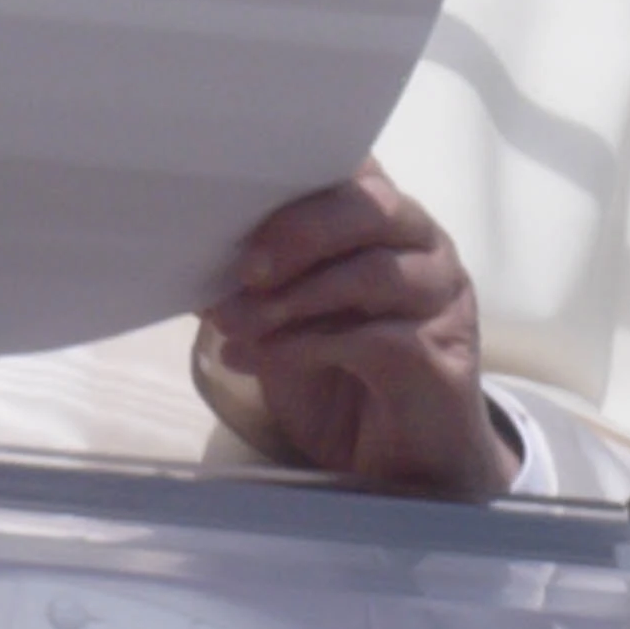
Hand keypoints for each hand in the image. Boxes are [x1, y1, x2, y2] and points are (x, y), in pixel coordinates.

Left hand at [191, 168, 513, 500]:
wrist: (400, 463)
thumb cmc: (338, 377)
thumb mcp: (281, 319)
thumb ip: (251, 279)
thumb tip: (184, 245)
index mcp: (381, 217)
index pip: (352, 165)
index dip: (296, 174)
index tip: (231, 197)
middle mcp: (421, 243)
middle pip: (369, 207)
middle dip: (298, 233)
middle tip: (245, 269)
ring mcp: (441, 296)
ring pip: (373, 271)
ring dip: (294, 298)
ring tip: (236, 324)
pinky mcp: (445, 354)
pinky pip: (376, 338)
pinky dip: (306, 347)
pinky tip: (259, 359)